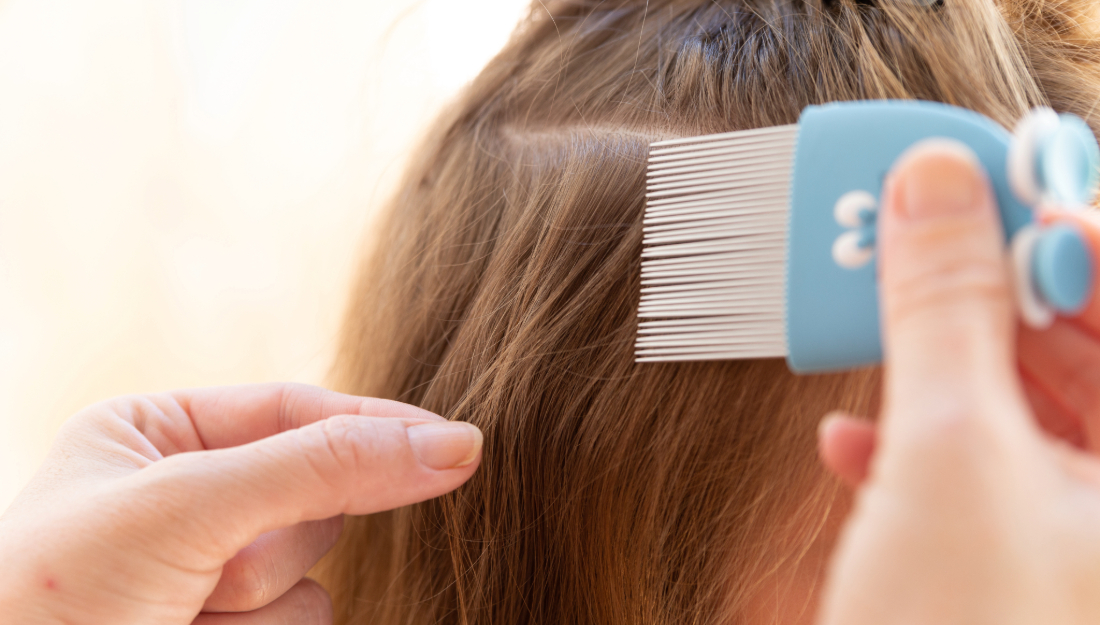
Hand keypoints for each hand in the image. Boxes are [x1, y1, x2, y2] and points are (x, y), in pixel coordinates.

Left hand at [0, 383, 482, 623]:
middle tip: (211, 569)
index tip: (456, 444)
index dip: (373, 425)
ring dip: (263, 603)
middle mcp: (188, 502)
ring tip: (181, 619)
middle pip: (317, 496)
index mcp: (156, 436)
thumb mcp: (185, 507)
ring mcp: (209, 577)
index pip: (295, 410)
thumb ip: (321, 466)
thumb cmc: (48, 599)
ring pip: (316, 577)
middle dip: (279, 539)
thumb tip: (454, 445)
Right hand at [817, 140, 1099, 622]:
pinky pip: (983, 476)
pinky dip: (913, 450)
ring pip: (1021, 407)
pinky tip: (851, 445)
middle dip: (982, 287)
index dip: (1068, 220)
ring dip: (932, 365)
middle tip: (901, 233)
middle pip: (1080, 345)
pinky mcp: (1018, 570)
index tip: (984, 172)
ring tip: (858, 323)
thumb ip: (944, 305)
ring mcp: (1078, 538)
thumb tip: (933, 181)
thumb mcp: (947, 457)